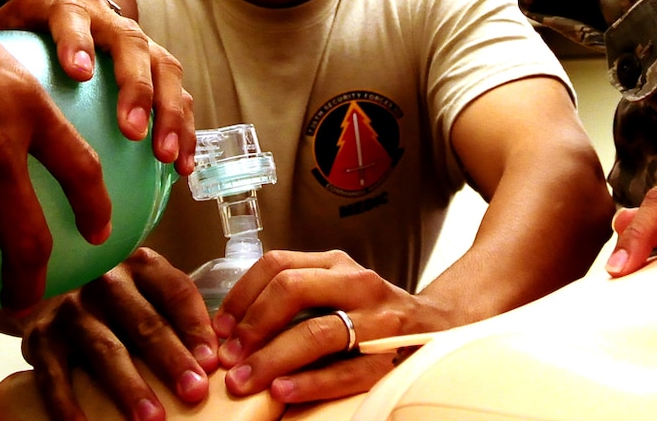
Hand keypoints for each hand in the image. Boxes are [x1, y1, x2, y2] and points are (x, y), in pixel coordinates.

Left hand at [0, 0, 195, 173]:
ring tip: (163, 156)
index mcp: (64, 7)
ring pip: (165, 70)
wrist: (69, 6)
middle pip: (129, 46)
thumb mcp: (3, 32)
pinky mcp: (159, 66)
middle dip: (135, 87)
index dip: (77, 41)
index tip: (77, 72)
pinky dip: (184, 130)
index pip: (71, 16)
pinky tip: (180, 169)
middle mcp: (109, 21)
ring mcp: (140, 42)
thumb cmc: (26, 34)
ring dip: (168, 114)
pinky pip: (179, 96)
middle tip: (131, 130)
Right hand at [18, 249, 218, 420]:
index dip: (197, 328)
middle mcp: (105, 281)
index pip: (177, 293)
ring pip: (105, 351)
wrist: (46, 291)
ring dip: (130, 387)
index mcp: (142, 266)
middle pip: (145, 323)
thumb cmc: (112, 301)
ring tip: (152, 418)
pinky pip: (54, 376)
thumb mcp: (146, 292)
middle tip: (193, 392)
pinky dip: (68, 405)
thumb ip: (177, 315)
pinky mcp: (40, 338)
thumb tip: (215, 357)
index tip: (213, 362)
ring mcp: (71, 309)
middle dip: (171, 361)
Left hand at [215, 250, 449, 403]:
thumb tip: (231, 326)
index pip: (277, 264)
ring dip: (272, 358)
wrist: (437, 329)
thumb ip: (295, 296)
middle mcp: (357, 283)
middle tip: (227, 357)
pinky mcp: (388, 357)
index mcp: (336, 264)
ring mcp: (376, 319)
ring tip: (244, 381)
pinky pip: (344, 372)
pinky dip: (309, 383)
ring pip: (316, 332)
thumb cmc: (372, 313)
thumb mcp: (336, 289)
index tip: (219, 327)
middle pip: (292, 289)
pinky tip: (282, 392)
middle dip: (252, 326)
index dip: (241, 295)